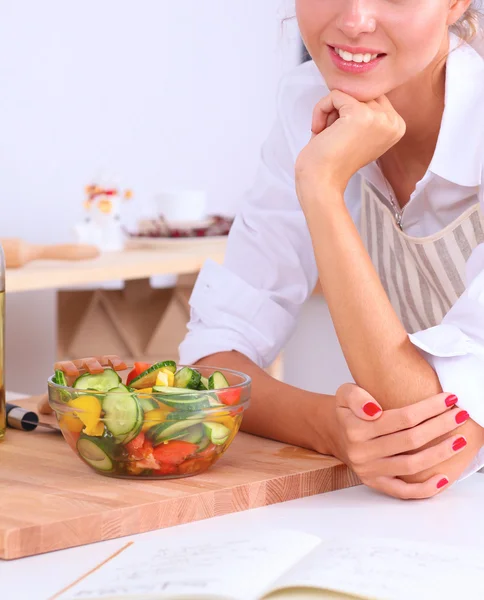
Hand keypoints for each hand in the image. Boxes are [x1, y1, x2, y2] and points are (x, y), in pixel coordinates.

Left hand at [295, 90, 405, 195]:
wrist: (322, 182)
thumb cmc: (333, 162)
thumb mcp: (359, 133)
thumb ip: (365, 112)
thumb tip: (356, 85)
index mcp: (397, 126)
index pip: (372, 97)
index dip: (349, 111)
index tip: (339, 133)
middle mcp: (393, 121)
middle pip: (361, 93)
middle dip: (340, 110)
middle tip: (330, 134)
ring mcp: (379, 118)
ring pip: (348, 92)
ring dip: (329, 111)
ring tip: (325, 133)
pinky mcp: (360, 114)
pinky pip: (334, 94)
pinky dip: (320, 109)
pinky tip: (319, 130)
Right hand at [332, 383, 469, 498]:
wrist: (337, 433)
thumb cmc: (349, 412)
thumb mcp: (345, 394)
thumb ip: (356, 397)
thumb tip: (374, 411)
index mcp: (356, 428)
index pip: (402, 418)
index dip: (429, 408)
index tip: (449, 399)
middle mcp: (362, 452)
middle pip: (410, 440)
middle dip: (440, 426)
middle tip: (461, 415)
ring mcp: (369, 470)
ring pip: (411, 465)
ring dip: (439, 453)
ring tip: (459, 440)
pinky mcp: (375, 483)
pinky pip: (403, 491)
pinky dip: (425, 488)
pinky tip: (444, 478)